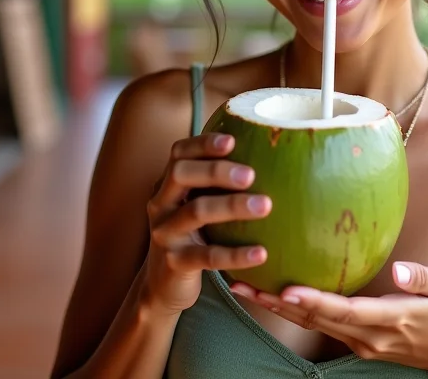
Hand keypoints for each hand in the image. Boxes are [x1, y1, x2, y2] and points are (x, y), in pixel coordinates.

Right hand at [139, 132, 271, 314]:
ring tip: (265, 205)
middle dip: (216, 170)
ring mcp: (165, 234)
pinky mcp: (175, 263)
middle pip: (181, 174)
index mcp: (167, 186)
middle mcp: (161, 205)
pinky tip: (261, 254)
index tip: (233, 140)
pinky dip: (236, 254)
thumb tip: (266, 154)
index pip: (178, 154)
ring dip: (232, 206)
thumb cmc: (192, 237)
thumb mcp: (195, 206)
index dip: (203, 143)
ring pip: (196, 211)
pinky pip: (207, 256)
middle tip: (251, 175)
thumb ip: (214, 185)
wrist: (164, 286)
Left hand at [230, 261, 427, 372]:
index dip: (315, 302)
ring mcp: (359, 343)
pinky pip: (319, 326)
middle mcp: (368, 336)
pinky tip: (273, 296)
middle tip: (243, 283)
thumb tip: (398, 271)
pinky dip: (293, 312)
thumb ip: (423, 277)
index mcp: (391, 319)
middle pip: (316, 320)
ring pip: (312, 325)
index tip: (286, 289)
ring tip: (244, 287)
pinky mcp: (355, 342)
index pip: (346, 311)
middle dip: (277, 303)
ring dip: (277, 308)